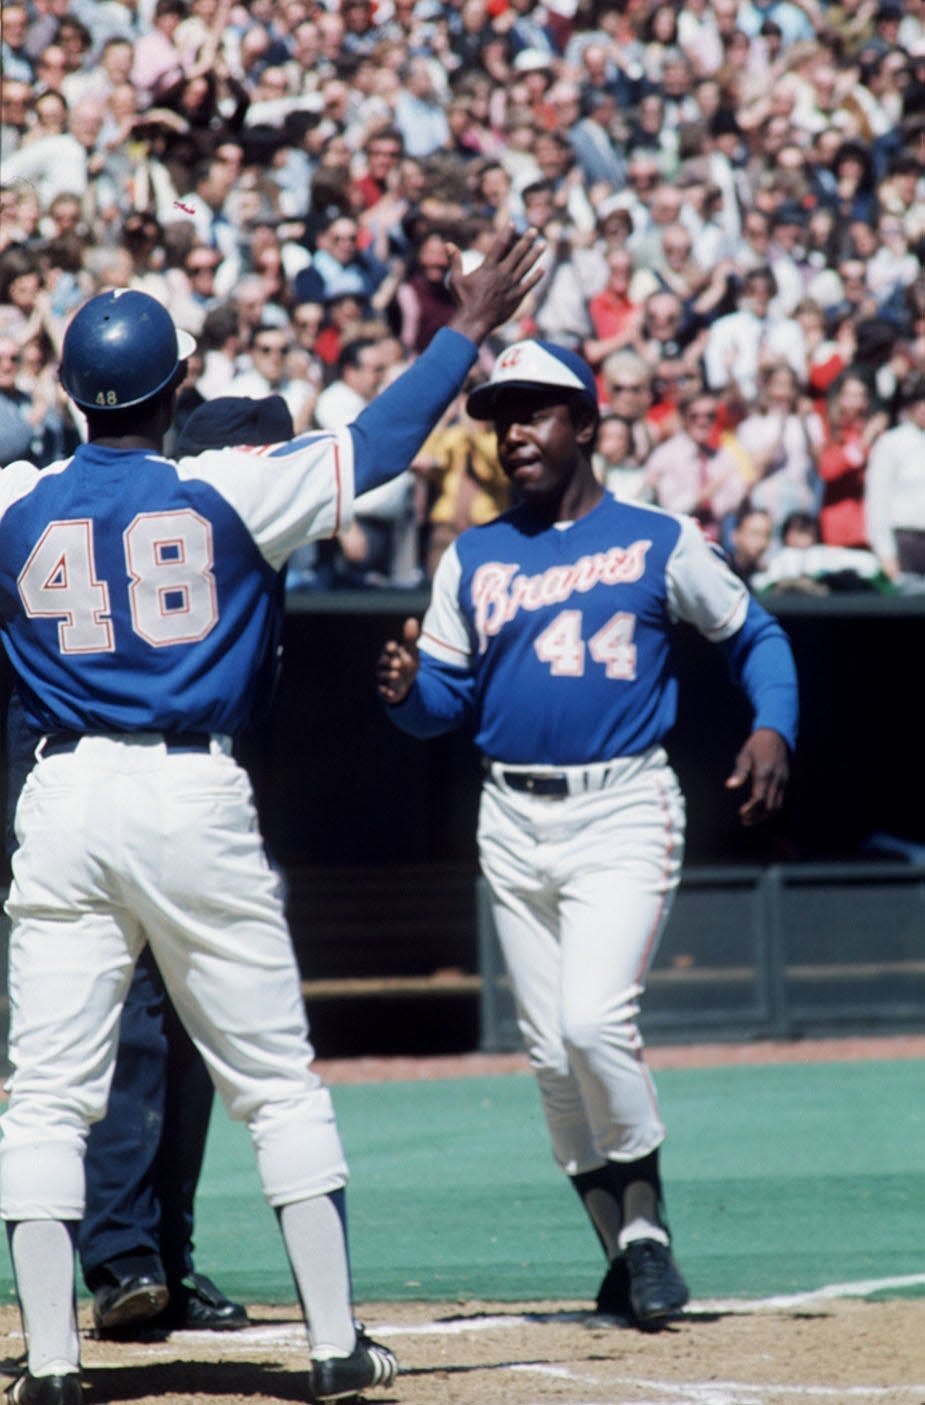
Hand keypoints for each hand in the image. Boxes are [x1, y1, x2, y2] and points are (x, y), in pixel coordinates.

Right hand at [376, 617, 420, 704]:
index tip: (394, 647)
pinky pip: (383, 690)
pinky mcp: (384, 689)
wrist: (405, 683)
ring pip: (382, 675)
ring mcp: (383, 677)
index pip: (388, 649)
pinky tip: (393, 692)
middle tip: (398, 663)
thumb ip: (410, 638)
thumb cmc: (407, 663)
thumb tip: (412, 620)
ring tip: (396, 675)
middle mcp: (384, 665)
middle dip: (389, 662)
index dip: (390, 648)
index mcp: (390, 653)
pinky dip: (387, 692)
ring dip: (388, 675)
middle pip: (383, 662)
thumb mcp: (411, 652)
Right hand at [446, 226, 544, 345]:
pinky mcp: (516, 297)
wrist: (474, 321)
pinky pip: (529, 284)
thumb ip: (455, 261)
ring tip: (543, 245)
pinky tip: (543, 268)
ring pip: (526, 266)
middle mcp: (502, 274)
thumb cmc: (463, 301)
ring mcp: (511, 285)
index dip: (506, 232)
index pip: (499, 245)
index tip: (512, 223)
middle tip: (535, 231)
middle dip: (527, 240)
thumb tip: (448, 244)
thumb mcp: (455, 279)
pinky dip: (536, 276)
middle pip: (517, 252)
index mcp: (488, 268)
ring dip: (535, 254)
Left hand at [724, 727, 788, 826]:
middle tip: (744, 821)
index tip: (741, 813)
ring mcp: (783, 780)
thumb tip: (729, 786)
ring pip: (777, 806)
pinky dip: (771, 808)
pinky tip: (760, 810)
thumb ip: (739, 772)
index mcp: (765, 772)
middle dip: (757, 816)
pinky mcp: (785, 781)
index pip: (759, 797)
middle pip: (770, 806)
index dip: (750, 809)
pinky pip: (780, 799)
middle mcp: (776, 778)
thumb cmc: (756, 745)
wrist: (776, 735)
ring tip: (751, 819)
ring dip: (765, 815)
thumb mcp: (744, 755)